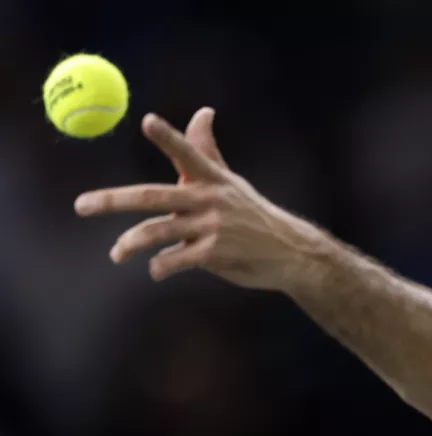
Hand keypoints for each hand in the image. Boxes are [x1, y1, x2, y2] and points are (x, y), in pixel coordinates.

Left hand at [75, 108, 316, 289]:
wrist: (289, 251)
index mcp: (212, 178)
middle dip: (113, 200)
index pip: (187, 153)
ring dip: (130, 244)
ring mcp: (212, 228)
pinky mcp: (215, 255)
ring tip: (117, 254)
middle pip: (153, 197)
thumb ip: (206, 150)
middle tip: (81, 205)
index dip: (168, 137)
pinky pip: (173, 261)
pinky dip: (160, 266)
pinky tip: (157, 268)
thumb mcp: (230, 181)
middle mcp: (210, 200)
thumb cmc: (253, 214)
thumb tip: (203, 110)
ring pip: (156, 232)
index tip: (147, 121)